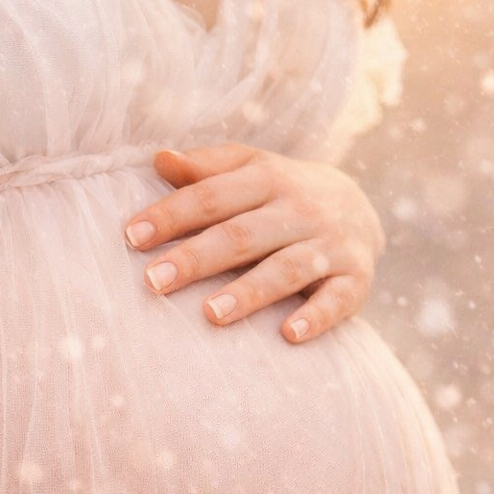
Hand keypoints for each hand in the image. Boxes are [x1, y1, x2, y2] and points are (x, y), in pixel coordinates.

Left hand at [123, 143, 386, 342]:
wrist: (361, 207)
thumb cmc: (283, 194)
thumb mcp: (251, 169)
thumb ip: (206, 169)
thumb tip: (159, 158)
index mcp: (268, 178)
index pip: (212, 196)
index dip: (172, 215)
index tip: (132, 237)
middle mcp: (301, 209)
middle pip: (243, 234)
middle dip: (198, 258)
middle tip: (154, 282)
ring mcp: (330, 245)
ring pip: (287, 269)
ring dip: (250, 292)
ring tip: (211, 314)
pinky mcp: (356, 279)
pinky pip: (337, 300)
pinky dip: (316, 317)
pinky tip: (288, 335)